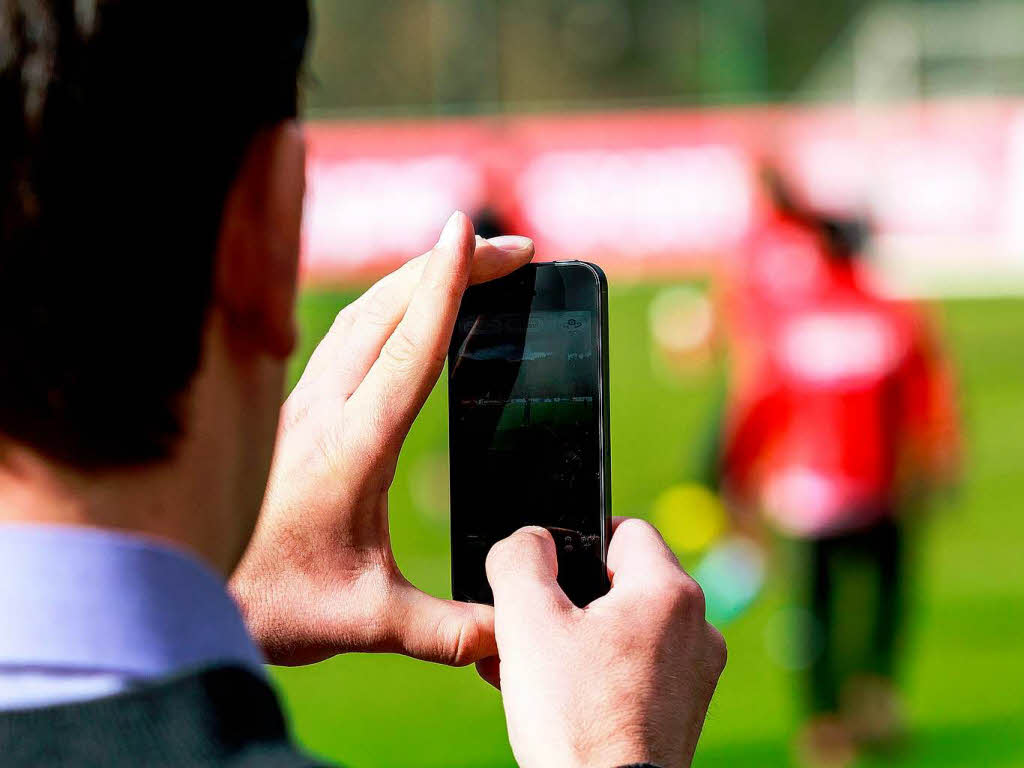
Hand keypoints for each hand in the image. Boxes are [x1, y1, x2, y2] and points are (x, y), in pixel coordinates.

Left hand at [229, 212, 533, 665]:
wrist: (176, 590)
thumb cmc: (272, 602)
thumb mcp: (369, 621)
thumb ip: (450, 628)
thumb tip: (513, 635)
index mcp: (351, 448)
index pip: (410, 350)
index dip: (445, 286)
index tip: (472, 234)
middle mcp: (323, 411)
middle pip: (387, 310)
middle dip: (450, 265)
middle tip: (511, 249)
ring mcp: (301, 403)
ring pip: (362, 314)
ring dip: (415, 279)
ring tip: (467, 263)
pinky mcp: (292, 409)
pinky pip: (343, 334)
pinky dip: (386, 304)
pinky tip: (404, 312)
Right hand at [482, 519, 726, 767]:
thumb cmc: (575, 717)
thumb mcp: (527, 620)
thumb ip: (521, 558)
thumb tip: (529, 538)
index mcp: (669, 591)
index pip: (624, 530)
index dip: (579, 542)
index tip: (548, 573)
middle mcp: (697, 626)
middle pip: (623, 583)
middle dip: (569, 599)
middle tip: (530, 628)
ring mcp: (695, 672)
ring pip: (627, 628)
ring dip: (578, 638)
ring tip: (534, 667)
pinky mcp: (684, 709)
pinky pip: (638, 669)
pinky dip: (600, 672)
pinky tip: (560, 695)